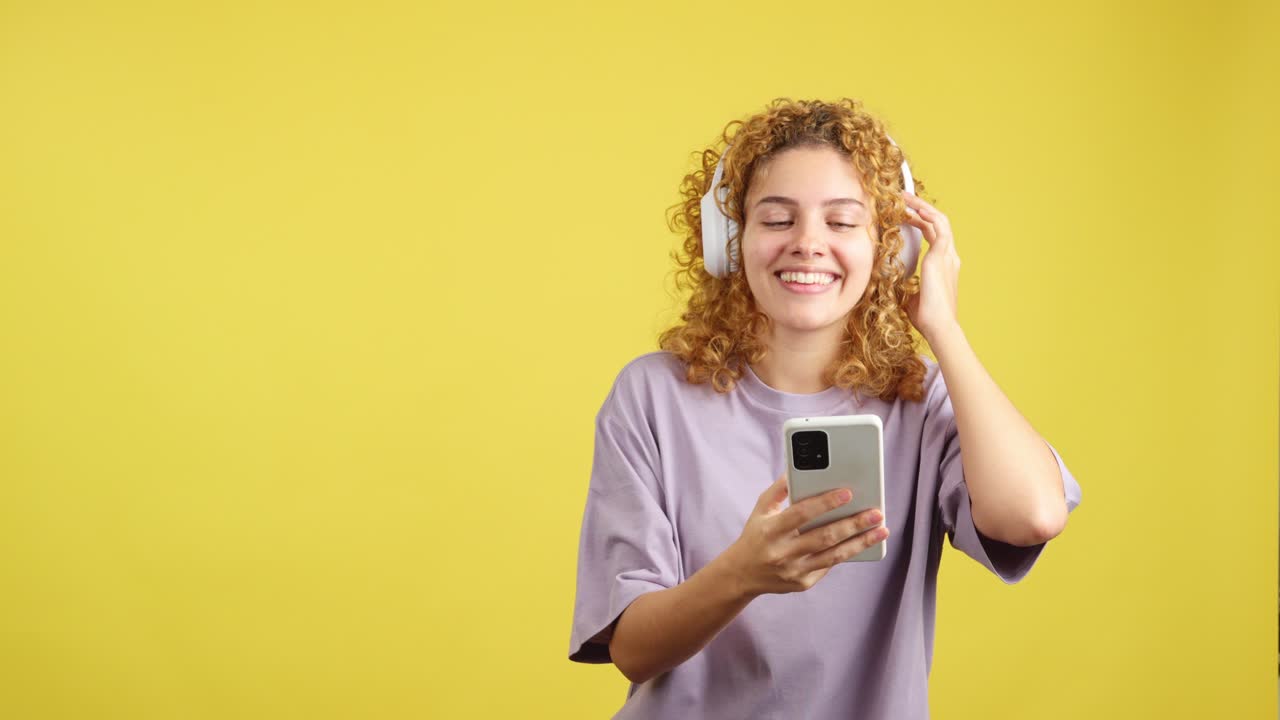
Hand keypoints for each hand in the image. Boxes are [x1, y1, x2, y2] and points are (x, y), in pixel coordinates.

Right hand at [720, 475, 888, 597]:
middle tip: (876, 513)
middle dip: (854, 524)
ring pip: (833, 555)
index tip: (848, 493)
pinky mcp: (802, 583)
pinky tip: (864, 542)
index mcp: (771, 530)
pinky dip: (846, 553)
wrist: (742, 574)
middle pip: (824, 536)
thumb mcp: (761, 509)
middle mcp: (782, 552)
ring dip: (860, 542)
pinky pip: (828, 565)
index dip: (825, 503)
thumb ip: (779, 489)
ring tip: (881, 530)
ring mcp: (793, 570)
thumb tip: (798, 468)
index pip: (801, 514)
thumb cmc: (756, 534)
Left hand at [902, 191, 960, 343]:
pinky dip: (925, 214)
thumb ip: (904, 283)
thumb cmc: (925, 317)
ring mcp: (947, 255)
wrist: (938, 326)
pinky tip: (911, 209)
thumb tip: (890, 281)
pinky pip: (937, 226)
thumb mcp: (910, 295)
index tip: (905, 214)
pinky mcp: (941, 257)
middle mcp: (949, 257)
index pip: (933, 234)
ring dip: (922, 206)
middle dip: (921, 208)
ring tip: (905, 197)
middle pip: (937, 223)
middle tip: (903, 198)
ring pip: (938, 220)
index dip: (920, 221)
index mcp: (944, 265)